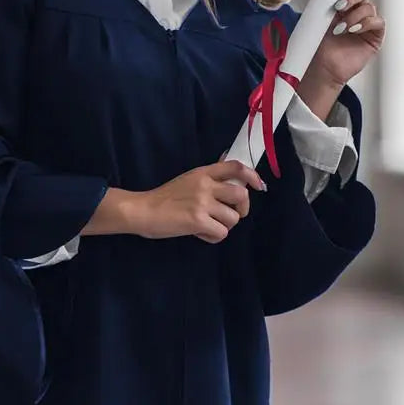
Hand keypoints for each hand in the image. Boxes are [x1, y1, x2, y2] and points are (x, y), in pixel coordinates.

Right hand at [136, 158, 265, 243]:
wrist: (144, 210)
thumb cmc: (165, 197)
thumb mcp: (188, 180)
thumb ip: (208, 179)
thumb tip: (232, 177)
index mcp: (203, 173)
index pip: (235, 167)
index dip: (252, 175)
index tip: (259, 185)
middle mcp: (206, 185)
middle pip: (242, 195)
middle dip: (242, 209)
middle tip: (232, 214)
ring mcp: (202, 203)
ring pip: (233, 218)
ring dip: (223, 225)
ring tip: (207, 225)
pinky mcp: (198, 221)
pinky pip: (221, 233)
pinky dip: (213, 237)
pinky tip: (200, 233)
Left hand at [308, 0, 385, 86]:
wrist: (321, 66)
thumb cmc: (317, 44)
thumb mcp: (316, 18)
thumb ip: (320, 1)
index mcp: (344, 4)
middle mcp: (357, 11)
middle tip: (338, 6)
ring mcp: (367, 24)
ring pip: (369, 7)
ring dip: (354, 15)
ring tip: (340, 28)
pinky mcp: (375, 36)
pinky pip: (377, 22)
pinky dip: (365, 23)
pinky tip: (353, 30)